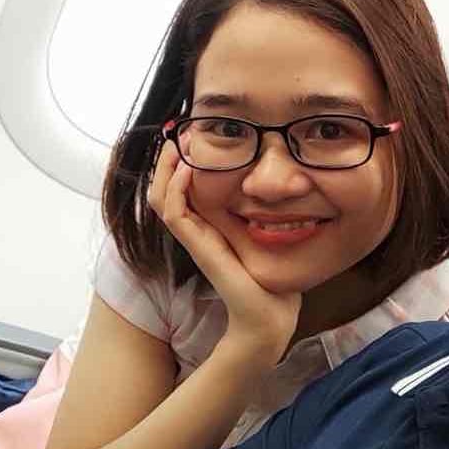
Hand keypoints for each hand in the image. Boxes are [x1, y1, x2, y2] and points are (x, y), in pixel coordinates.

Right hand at [148, 140, 301, 365]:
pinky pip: (176, 214)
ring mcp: (196, 240)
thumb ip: (269, 212)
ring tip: (176, 144)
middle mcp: (197, 231)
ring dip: (164, 168)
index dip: (177, 163)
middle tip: (177, 131)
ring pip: (161, 198)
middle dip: (165, 159)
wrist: (271, 316)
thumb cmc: (273, 278)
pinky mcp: (200, 249)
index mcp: (209, 226)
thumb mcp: (269, 234)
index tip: (189, 135)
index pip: (179, 189)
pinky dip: (176, 189)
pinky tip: (187, 169)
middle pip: (163, 189)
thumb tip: (287, 183)